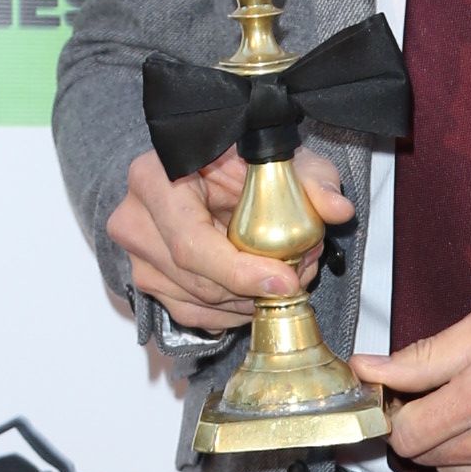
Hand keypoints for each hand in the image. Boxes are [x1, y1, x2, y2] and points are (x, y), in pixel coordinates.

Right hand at [106, 145, 351, 332]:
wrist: (210, 168)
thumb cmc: (239, 159)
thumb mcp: (282, 157)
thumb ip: (310, 179)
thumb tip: (336, 209)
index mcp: (154, 178)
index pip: (190, 243)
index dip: (239, 272)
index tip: (284, 281)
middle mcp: (134, 219)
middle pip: (195, 280)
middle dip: (255, 289)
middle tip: (300, 276)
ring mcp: (136, 255)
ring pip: (196, 303)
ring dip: (248, 302)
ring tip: (286, 277)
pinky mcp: (149, 281)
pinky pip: (192, 314)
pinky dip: (232, 312)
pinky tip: (258, 293)